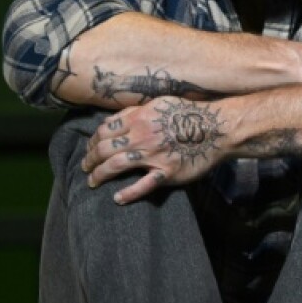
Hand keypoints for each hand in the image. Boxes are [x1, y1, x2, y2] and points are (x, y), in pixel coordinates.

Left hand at [81, 96, 227, 203]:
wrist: (216, 128)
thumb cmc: (188, 113)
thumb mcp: (159, 103)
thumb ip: (136, 112)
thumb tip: (114, 121)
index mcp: (139, 118)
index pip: (104, 131)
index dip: (92, 142)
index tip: (89, 150)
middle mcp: (142, 137)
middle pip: (105, 149)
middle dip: (90, 160)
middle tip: (85, 168)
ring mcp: (153, 156)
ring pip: (116, 166)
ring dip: (100, 175)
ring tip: (92, 182)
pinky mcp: (166, 172)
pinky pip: (142, 186)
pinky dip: (127, 194)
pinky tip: (117, 199)